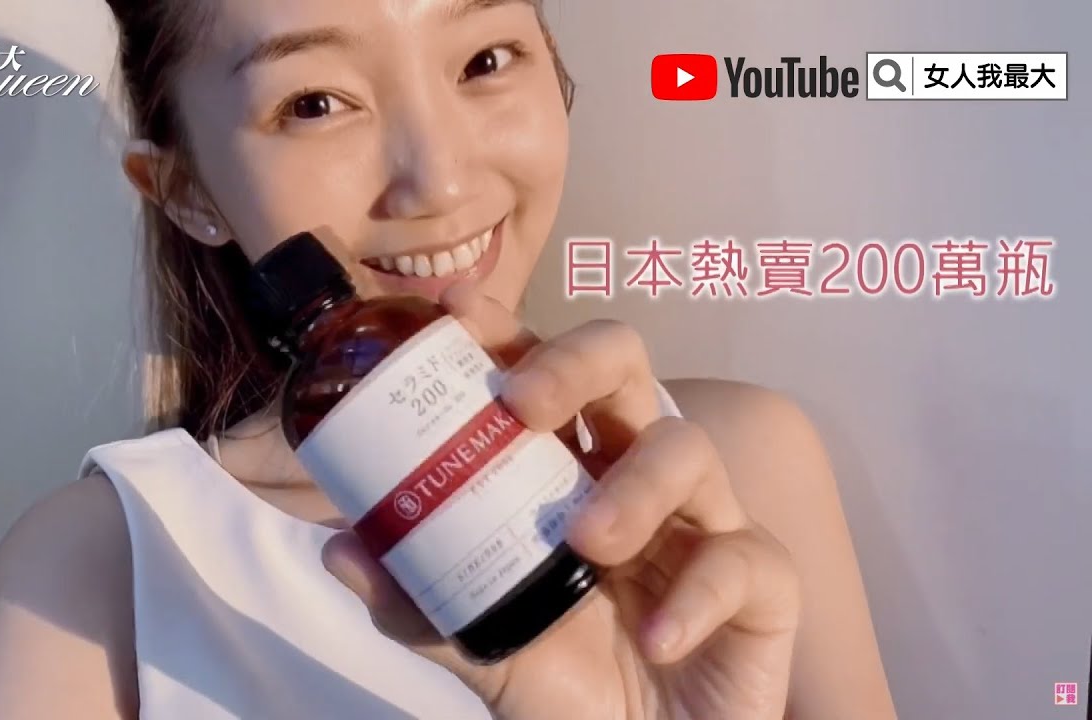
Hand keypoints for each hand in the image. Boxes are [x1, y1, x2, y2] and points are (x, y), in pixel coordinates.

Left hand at [321, 282, 800, 719]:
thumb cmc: (567, 687)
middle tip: (520, 404)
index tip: (458, 312)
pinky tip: (656, 638)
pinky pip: (743, 561)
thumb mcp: (482, 644)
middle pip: (625, 369)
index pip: (543, 375)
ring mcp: (703, 522)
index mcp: (568, 472)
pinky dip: (697, 596)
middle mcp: (635, 476)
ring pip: (689, 449)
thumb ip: (419, 602)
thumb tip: (341, 547)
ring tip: (589, 540)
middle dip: (574, 363)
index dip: (508, 332)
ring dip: (635, 486)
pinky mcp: (762, 582)